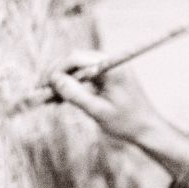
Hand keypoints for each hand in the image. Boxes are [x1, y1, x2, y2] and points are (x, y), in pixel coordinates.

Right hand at [49, 61, 188, 176]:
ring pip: (77, 68)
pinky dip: (72, 85)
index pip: (75, 58)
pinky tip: (60, 99)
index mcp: (111, 66)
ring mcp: (109, 67)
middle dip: (56, 75)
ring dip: (62, 81)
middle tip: (41, 92)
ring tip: (48, 98)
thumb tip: (54, 80)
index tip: (43, 85)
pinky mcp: (107, 76)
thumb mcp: (98, 111)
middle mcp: (110, 61)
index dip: (56, 70)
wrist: (147, 129)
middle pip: (74, 60)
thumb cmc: (126, 122)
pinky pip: (84, 75)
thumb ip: (76, 95)